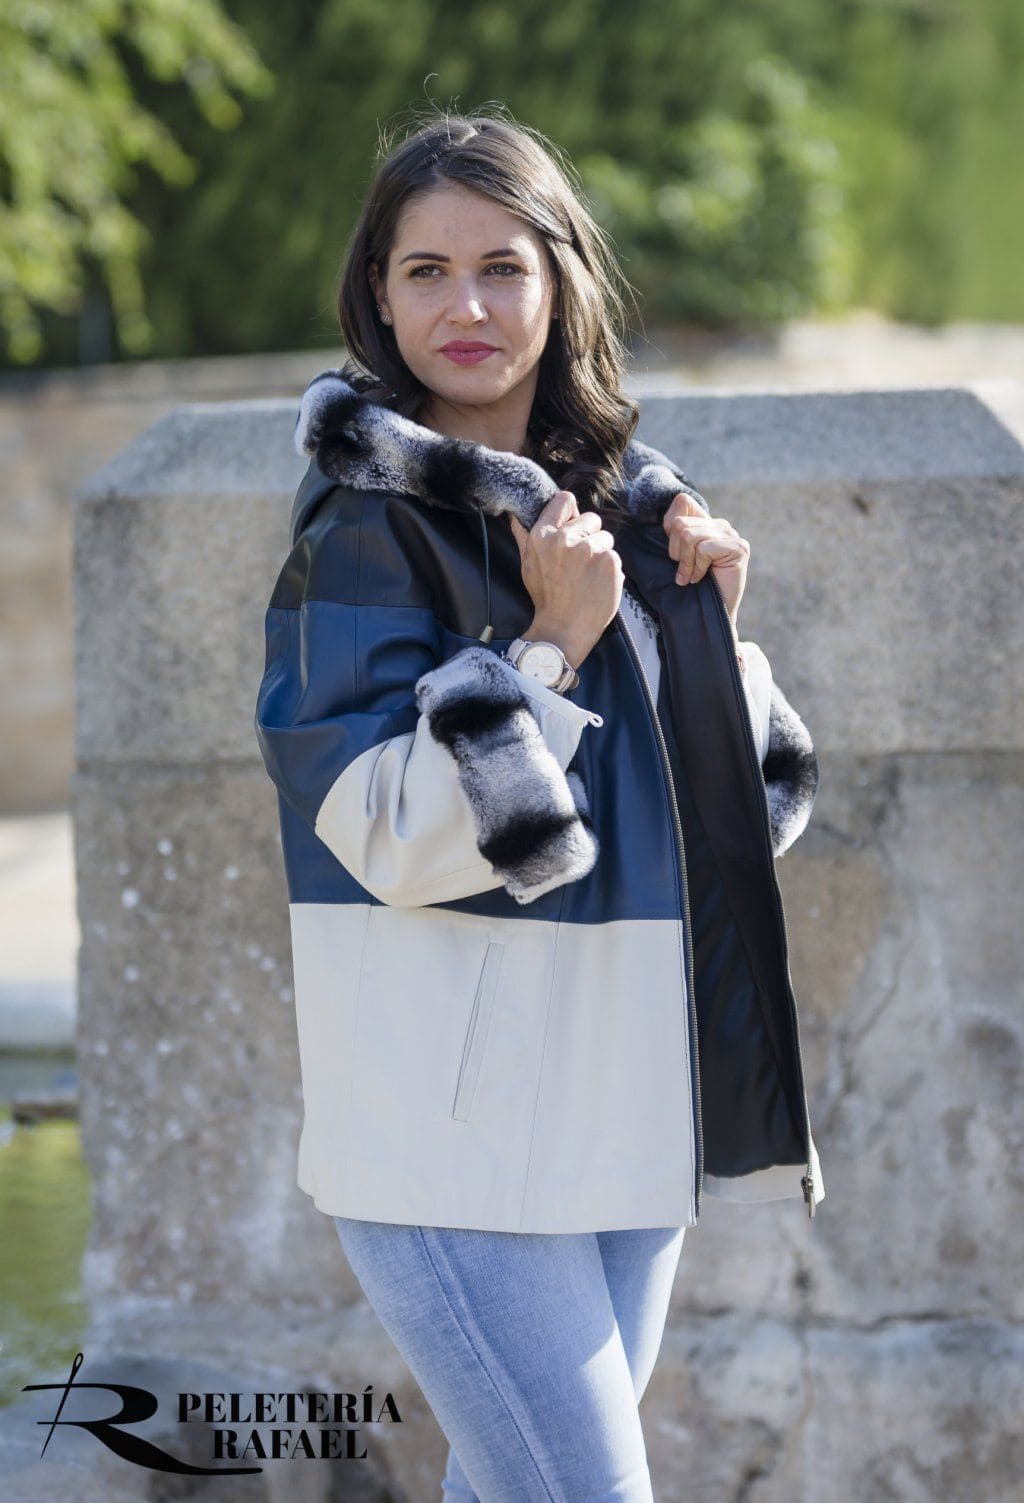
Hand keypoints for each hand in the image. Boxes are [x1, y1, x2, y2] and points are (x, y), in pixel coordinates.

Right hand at [508, 490, 623, 666]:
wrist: (563, 629)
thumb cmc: (546, 597)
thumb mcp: (528, 564)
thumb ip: (524, 536)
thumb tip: (517, 515)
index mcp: (542, 535)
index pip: (564, 500)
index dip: (571, 512)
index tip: (572, 525)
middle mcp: (564, 539)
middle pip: (591, 518)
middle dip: (589, 535)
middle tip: (579, 562)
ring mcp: (589, 549)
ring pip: (605, 537)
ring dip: (601, 553)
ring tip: (588, 575)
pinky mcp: (609, 561)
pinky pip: (615, 555)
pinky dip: (610, 569)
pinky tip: (598, 584)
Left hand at [662, 491, 749, 629]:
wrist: (713, 613)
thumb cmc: (693, 586)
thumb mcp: (677, 556)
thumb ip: (674, 534)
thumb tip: (669, 519)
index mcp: (705, 522)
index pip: (682, 502)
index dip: (669, 527)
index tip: (676, 553)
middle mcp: (720, 524)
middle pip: (680, 523)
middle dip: (676, 551)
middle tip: (685, 570)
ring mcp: (731, 535)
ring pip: (689, 535)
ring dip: (686, 562)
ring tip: (693, 576)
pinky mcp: (739, 547)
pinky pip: (704, 548)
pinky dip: (698, 567)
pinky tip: (703, 577)